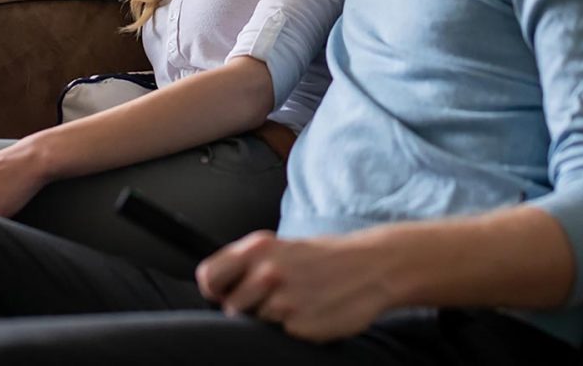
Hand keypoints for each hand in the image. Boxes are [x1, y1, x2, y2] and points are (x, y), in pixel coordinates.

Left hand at [196, 231, 396, 342]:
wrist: (373, 267)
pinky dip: (294, 329)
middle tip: (273, 298)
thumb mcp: (284, 247)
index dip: (214, 289)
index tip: (223, 293)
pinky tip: (312, 312)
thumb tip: (223, 286)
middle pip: (231, 308)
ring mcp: (283, 301)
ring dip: (273, 319)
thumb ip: (251, 263)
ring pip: (257, 323)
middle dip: (247, 308)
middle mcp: (267, 272)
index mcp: (258, 248)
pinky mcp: (299, 326)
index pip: (209, 276)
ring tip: (298, 302)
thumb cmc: (327, 258)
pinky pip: (282, 335)